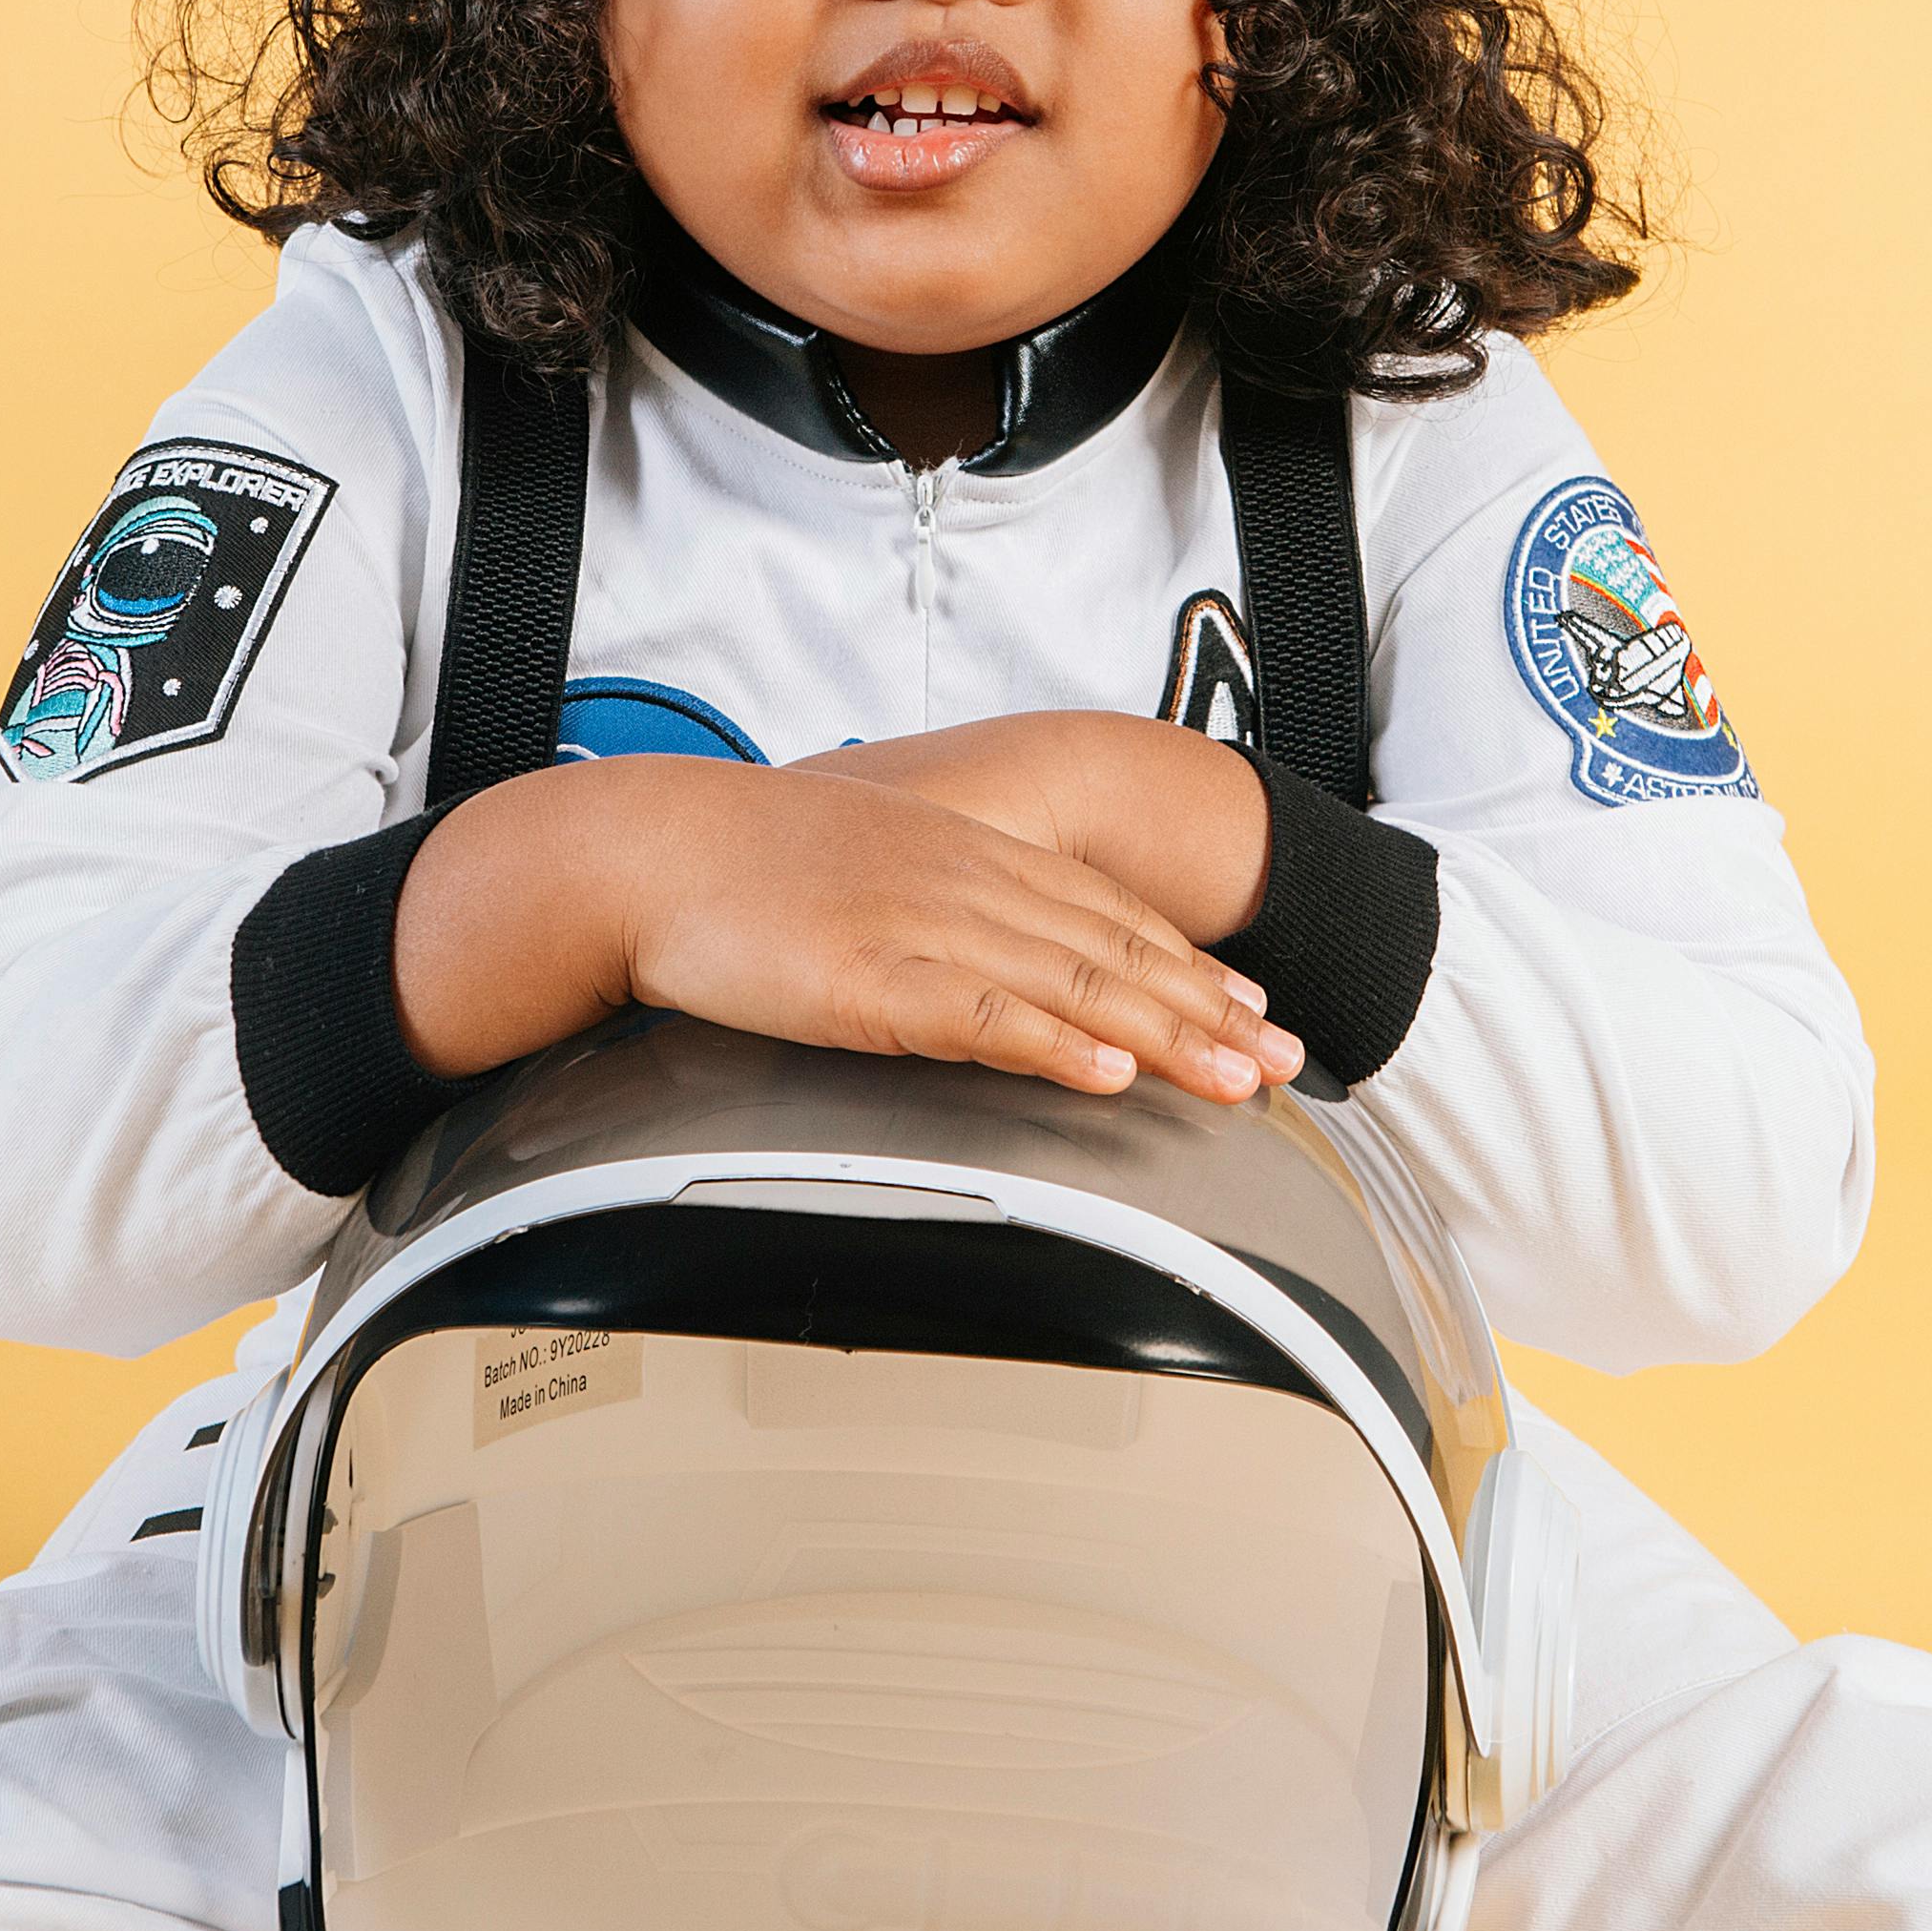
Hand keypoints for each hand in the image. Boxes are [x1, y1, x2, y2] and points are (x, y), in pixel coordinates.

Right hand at [392, 756, 1301, 1100]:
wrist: (642, 851)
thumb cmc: (737, 869)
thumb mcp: (865, 868)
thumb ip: (933, 905)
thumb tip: (973, 959)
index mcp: (969, 855)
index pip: (1107, 914)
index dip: (1192, 963)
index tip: (1258, 1005)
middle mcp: (966, 883)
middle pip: (1115, 954)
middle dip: (1212, 1012)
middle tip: (1289, 1061)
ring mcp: (923, 928)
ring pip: (1072, 987)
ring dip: (1167, 1036)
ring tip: (1239, 1079)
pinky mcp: (870, 978)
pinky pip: (980, 1015)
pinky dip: (1053, 1045)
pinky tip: (1110, 1073)